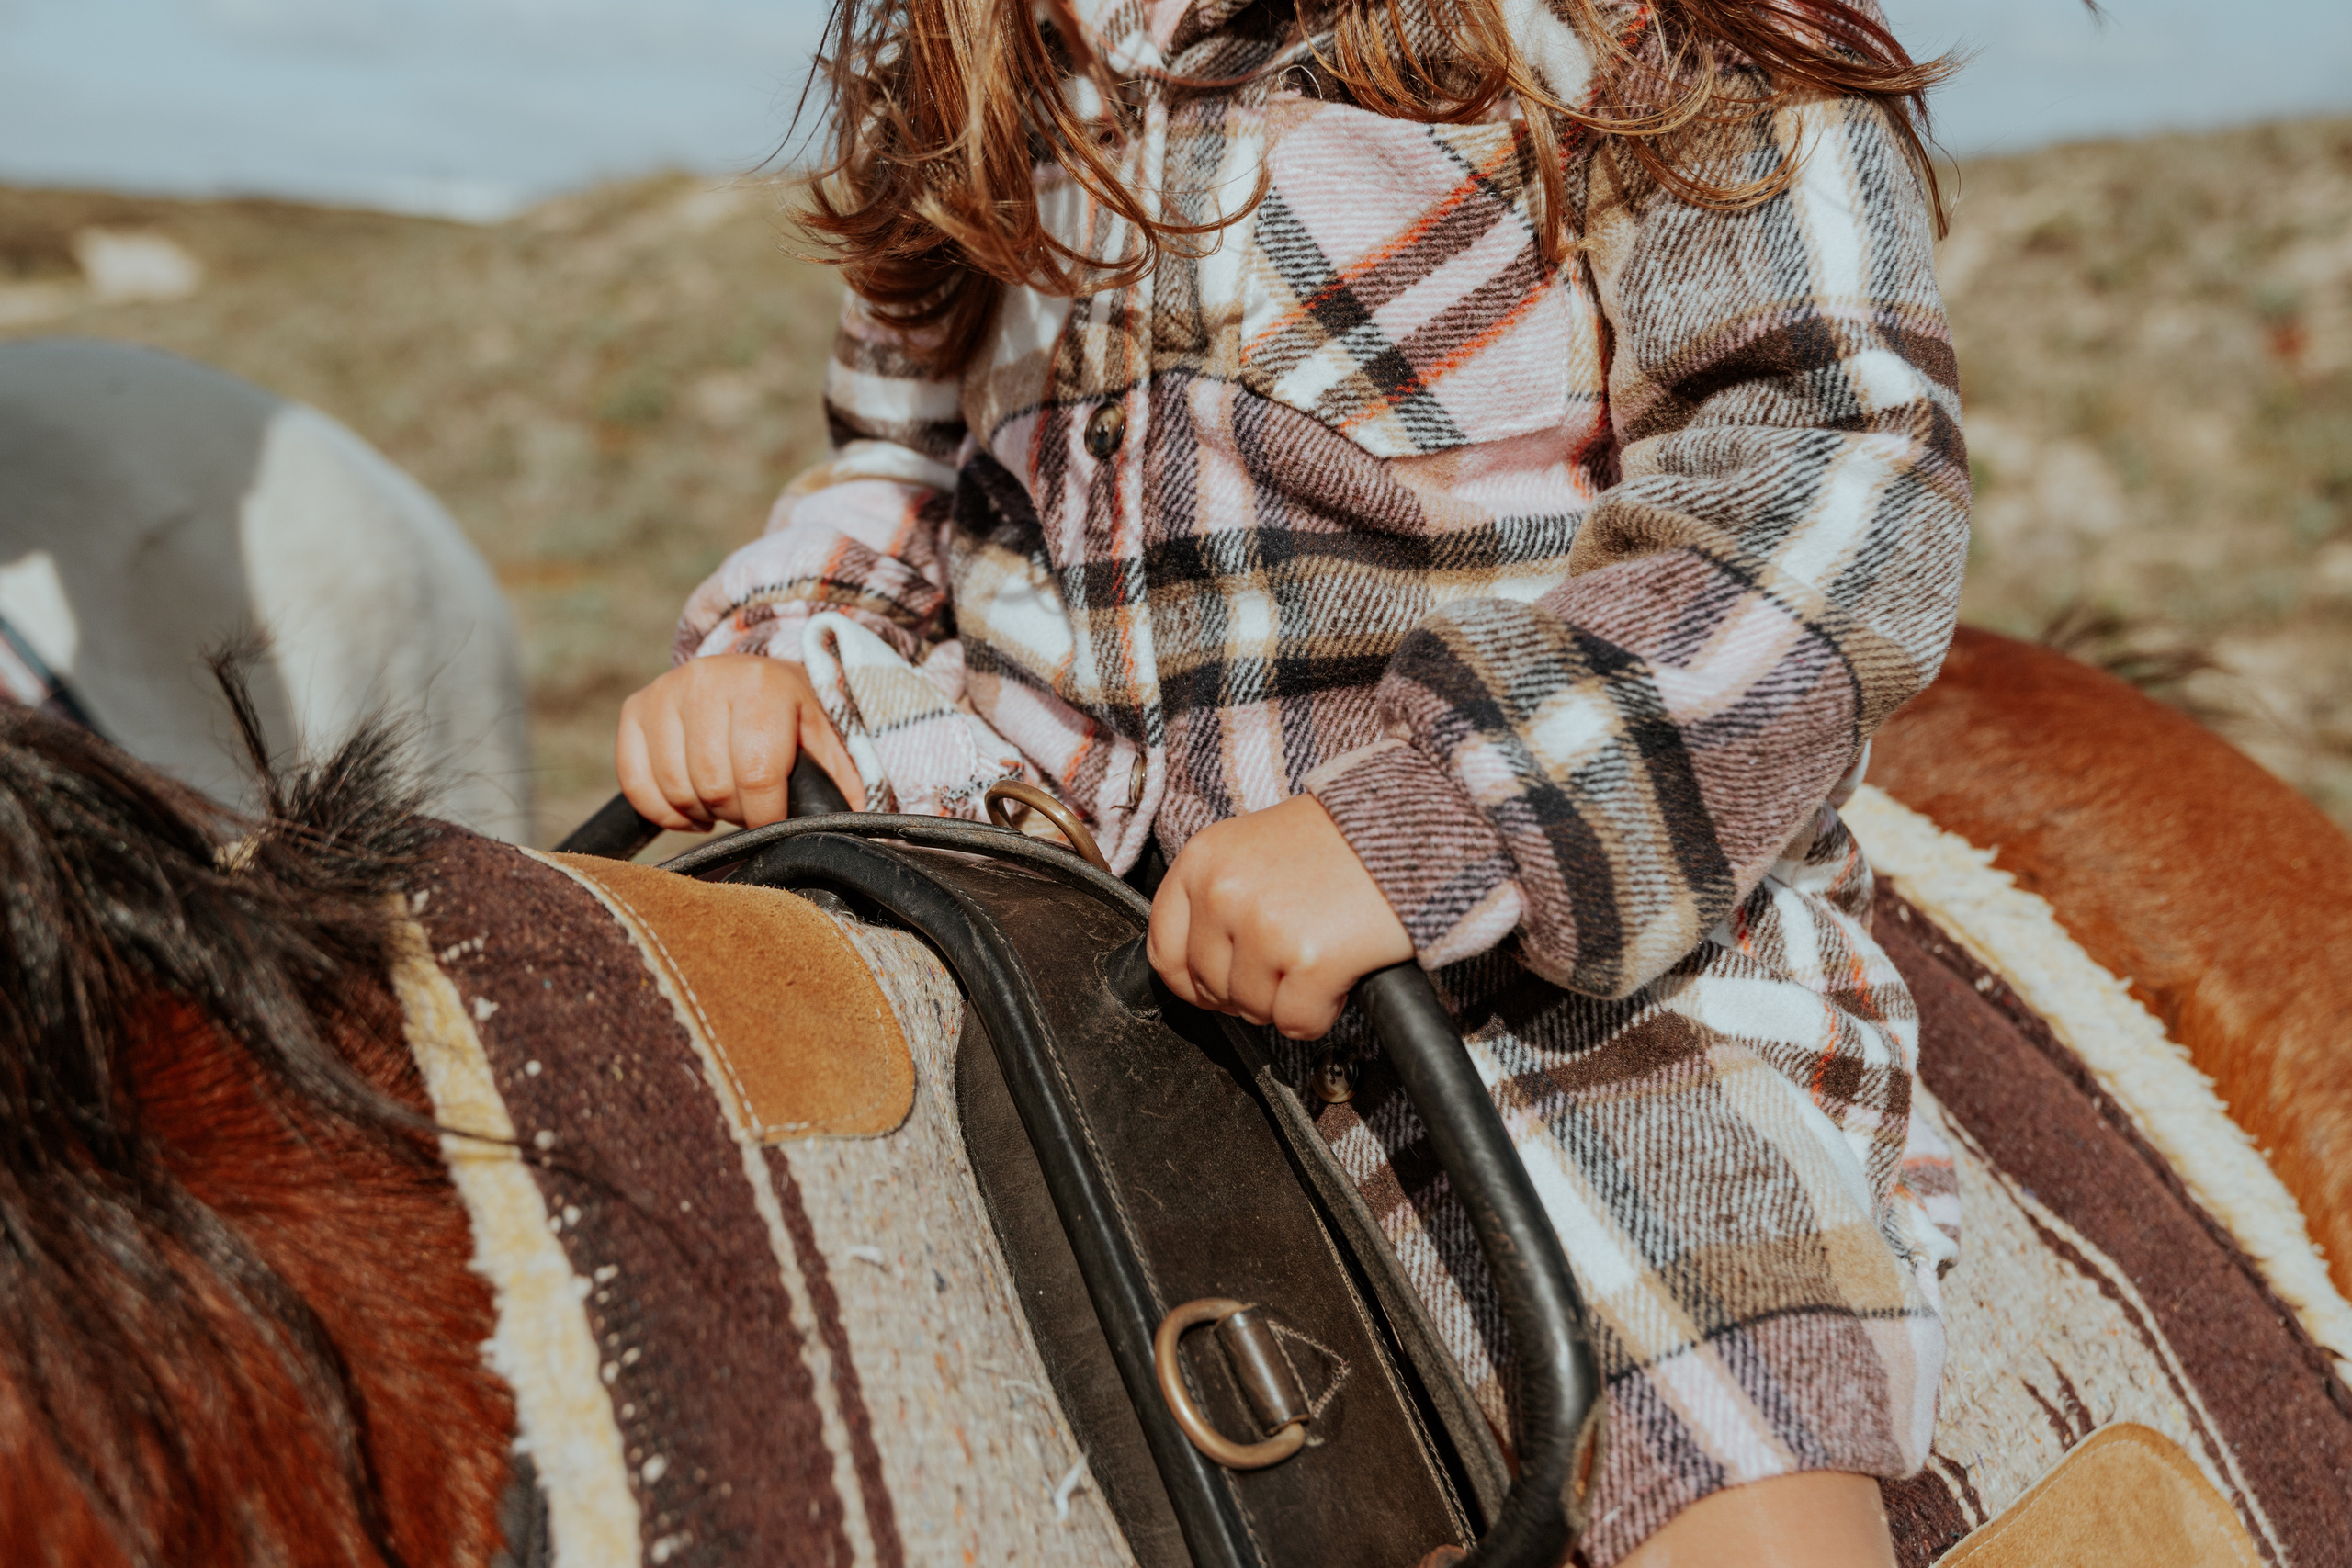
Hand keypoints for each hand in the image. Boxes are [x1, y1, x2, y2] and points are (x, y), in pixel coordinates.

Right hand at [616, 653, 864, 831]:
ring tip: (726, 799)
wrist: (759, 678)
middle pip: (714, 786)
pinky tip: (691, 805)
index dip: (766, 816)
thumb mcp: (827, 743)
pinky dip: (663, 810)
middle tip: (752, 805)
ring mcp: (665, 691)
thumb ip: (835, 785)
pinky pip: (636, 783)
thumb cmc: (796, 720)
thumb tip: (845, 834)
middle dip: (737, 812)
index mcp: (763, 684)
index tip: (775, 821)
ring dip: (702, 810)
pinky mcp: (635, 709)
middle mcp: (708, 679)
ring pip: (675, 788)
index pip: (757, 776)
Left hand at [1148, 793, 1415, 1039]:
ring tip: (1320, 951)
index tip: (1221, 984)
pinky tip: (1339, 972)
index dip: (1194, 980)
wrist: (1411, 830)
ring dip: (1288, 999)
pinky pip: (1297, 1023)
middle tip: (1291, 959)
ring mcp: (1263, 927)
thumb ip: (1217, 898)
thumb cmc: (1340, 841)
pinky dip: (1321, 1012)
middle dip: (1251, 989)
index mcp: (1202, 861)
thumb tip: (1194, 966)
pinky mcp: (1309, 959)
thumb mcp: (1254, 848)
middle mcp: (1223, 892)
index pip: (1164, 951)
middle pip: (1210, 988)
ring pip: (1252, 1010)